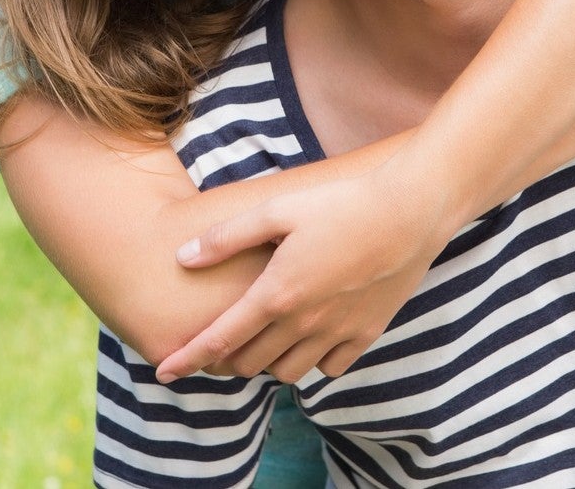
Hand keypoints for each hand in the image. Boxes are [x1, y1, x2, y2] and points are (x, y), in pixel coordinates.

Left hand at [155, 163, 450, 384]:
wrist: (410, 212)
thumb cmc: (342, 203)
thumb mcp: (278, 208)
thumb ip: (227, 237)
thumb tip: (183, 257)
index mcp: (276, 293)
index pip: (219, 340)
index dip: (187, 359)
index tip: (164, 371)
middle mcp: (304, 323)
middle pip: (250, 363)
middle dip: (225, 361)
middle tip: (217, 345)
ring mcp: (337, 332)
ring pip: (288, 372)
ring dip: (267, 363)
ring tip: (261, 342)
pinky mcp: (367, 333)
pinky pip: (330, 367)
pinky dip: (312, 362)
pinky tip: (308, 340)